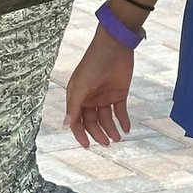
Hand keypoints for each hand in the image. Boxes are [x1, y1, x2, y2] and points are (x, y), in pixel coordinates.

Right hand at [65, 27, 133, 148]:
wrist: (114, 47)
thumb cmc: (93, 64)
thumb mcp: (81, 85)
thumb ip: (74, 106)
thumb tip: (65, 125)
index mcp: (77, 96)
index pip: (77, 120)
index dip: (80, 133)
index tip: (87, 145)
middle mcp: (90, 99)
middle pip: (92, 122)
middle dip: (98, 134)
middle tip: (107, 143)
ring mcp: (104, 97)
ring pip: (107, 119)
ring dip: (111, 130)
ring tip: (118, 138)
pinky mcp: (119, 94)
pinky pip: (120, 112)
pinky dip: (123, 121)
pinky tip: (127, 128)